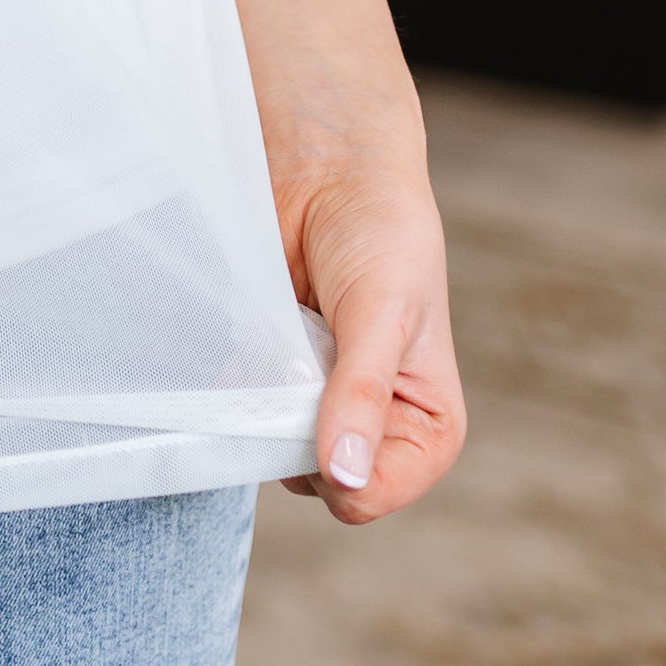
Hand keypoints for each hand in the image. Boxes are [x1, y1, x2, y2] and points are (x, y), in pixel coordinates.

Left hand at [277, 157, 466, 524]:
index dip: (334, 464)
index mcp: (425, 429)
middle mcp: (373, 429)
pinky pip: (242, 411)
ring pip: (271, 449)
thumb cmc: (380, 232)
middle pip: (314, 482)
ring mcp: (319, 406)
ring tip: (287, 334)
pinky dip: (240, 381)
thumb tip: (345, 476)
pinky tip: (258, 335)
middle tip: (302, 355)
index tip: (321, 399)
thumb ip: (362, 394)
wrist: (328, 170)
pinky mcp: (277, 378)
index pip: (367, 495)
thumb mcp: (383, 313)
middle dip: (294, 427)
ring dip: (265, 401)